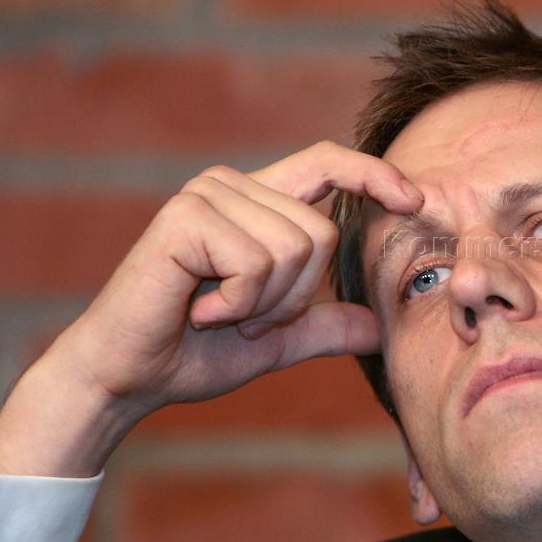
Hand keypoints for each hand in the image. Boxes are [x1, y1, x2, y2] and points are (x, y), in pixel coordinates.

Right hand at [0, 141, 421, 476]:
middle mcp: (232, 186)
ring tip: (218, 312)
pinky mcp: (186, 217)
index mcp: (256, 202)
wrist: (126, 377)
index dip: (375, 174)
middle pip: (323, 232)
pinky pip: (260, 263)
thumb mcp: (275, 339)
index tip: (415, 200)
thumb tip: (378, 327)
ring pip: (297, 247)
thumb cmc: (193, 353)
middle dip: (297, 295)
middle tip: (243, 317)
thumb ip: (323, 325)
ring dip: (267, 303)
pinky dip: (241, 303)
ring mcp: (207, 195)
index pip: (327, 164)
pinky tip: (199, 310)